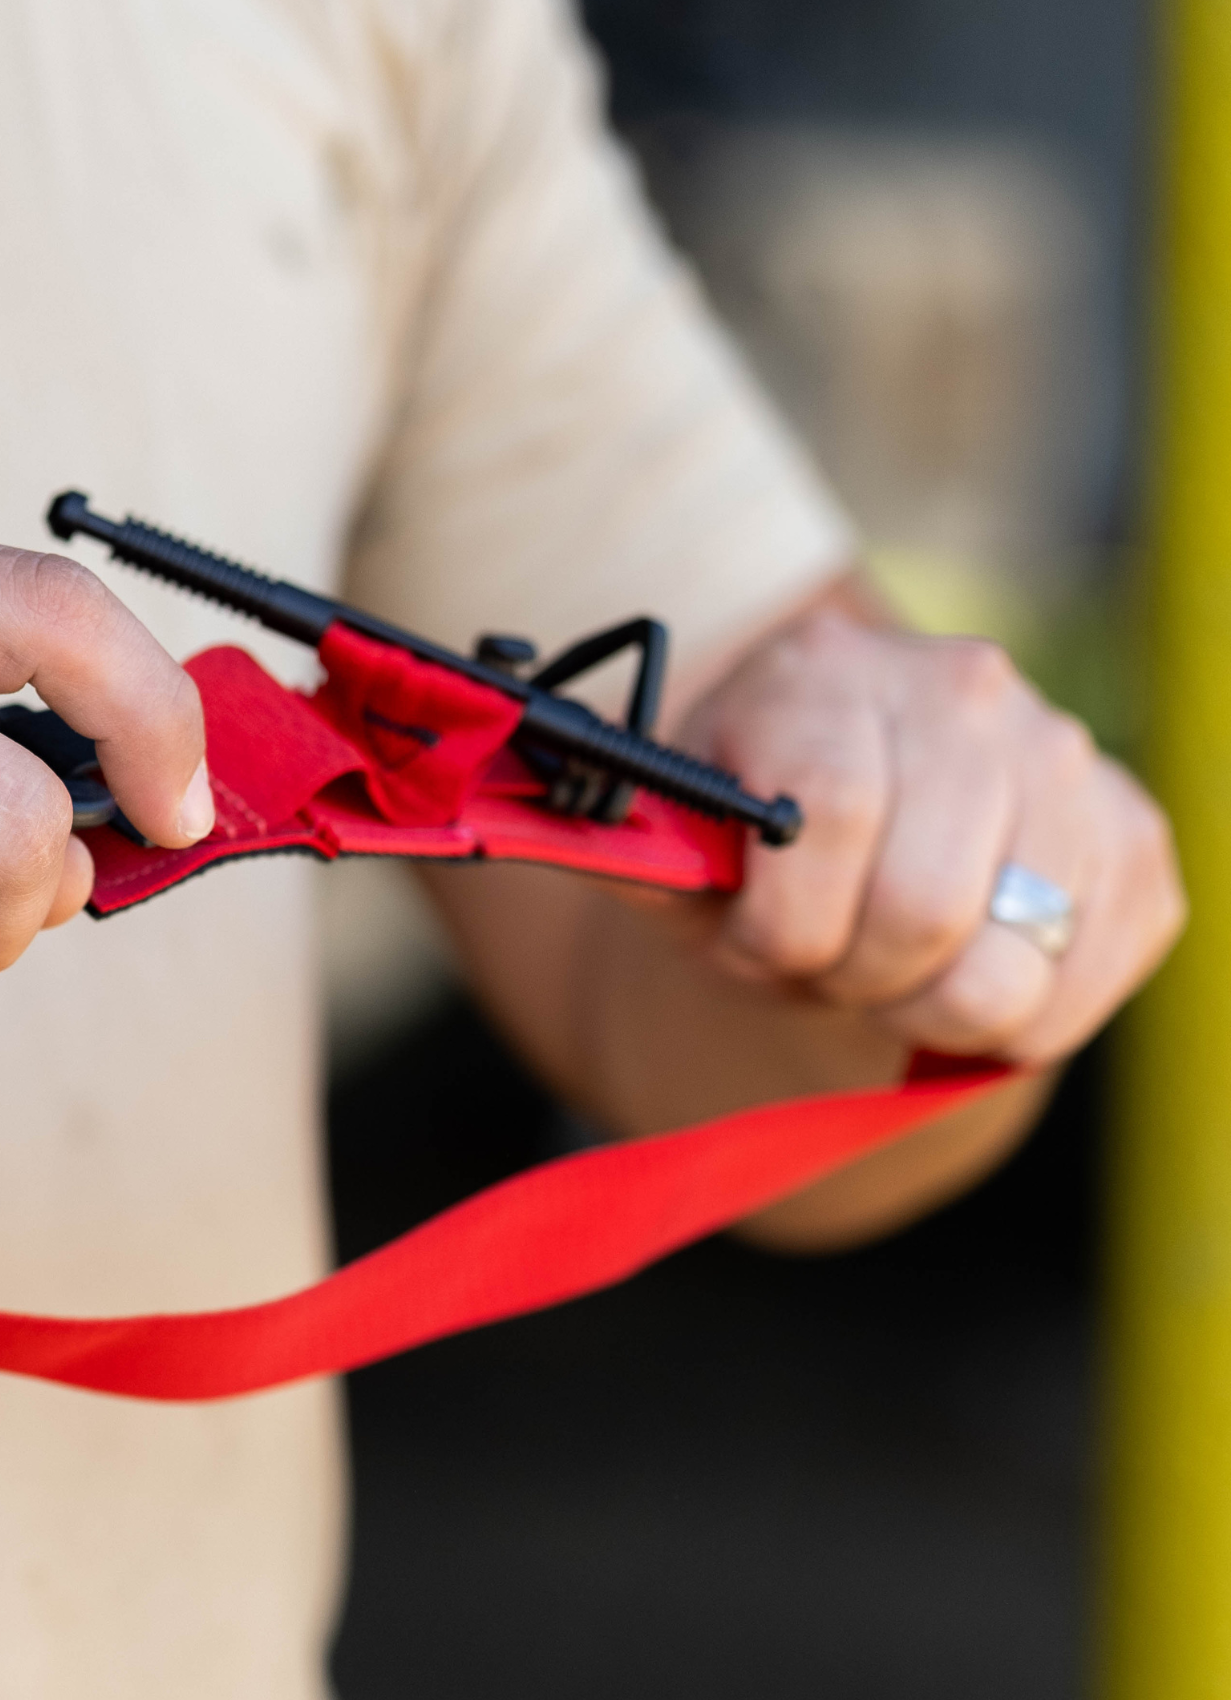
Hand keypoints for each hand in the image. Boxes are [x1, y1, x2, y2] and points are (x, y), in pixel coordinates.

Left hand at [677, 583, 1183, 1065]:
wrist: (860, 822)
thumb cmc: (749, 841)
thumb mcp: (672, 839)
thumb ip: (628, 851)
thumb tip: (566, 843)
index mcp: (826, 672)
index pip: (830, 821)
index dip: (782, 928)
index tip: (755, 945)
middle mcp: (963, 691)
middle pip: (923, 907)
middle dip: (851, 978)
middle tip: (824, 968)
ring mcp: (1065, 758)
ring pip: (1008, 970)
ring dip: (923, 1009)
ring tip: (885, 972)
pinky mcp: (1134, 838)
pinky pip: (1075, 994)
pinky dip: (1004, 1027)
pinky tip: (958, 977)